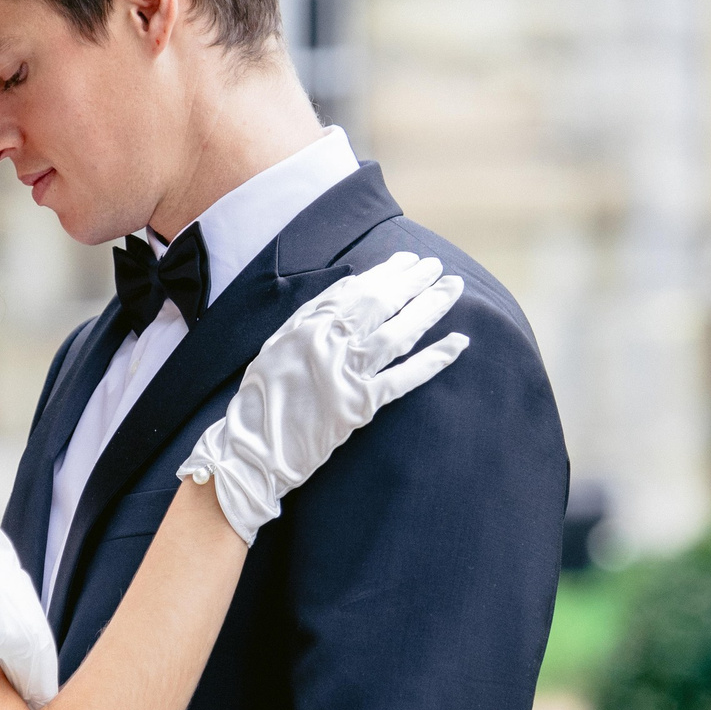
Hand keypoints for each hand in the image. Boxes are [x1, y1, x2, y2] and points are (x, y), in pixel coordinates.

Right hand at [178, 251, 469, 542]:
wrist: (253, 449)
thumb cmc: (264, 396)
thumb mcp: (279, 343)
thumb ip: (313, 315)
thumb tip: (351, 286)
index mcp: (309, 324)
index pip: (358, 289)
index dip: (387, 272)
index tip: (408, 260)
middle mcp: (329, 342)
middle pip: (382, 303)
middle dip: (414, 281)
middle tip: (437, 267)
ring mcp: (346, 374)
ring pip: (398, 332)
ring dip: (430, 307)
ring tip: (453, 288)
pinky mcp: (359, 406)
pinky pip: (404, 378)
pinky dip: (434, 360)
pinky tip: (457, 342)